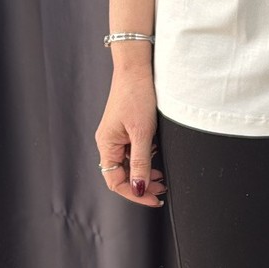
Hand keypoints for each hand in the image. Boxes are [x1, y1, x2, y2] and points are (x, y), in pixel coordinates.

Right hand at [96, 71, 167, 207]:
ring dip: (144, 175)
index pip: (116, 181)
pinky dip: (145, 161)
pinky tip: (157, 161)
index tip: (153, 198)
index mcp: (107, 145)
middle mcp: (109, 142)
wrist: (136, 69)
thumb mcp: (142, 132)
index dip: (134, 193)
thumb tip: (139, 187)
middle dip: (141, 186)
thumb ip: (141, 162)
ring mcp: (117, 136)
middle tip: (161, 190)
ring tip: (161, 179)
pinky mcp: (126, 130)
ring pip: (128, 165)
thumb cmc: (136, 95)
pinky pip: (133, 153)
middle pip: (121, 175)